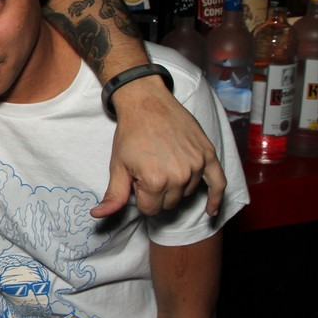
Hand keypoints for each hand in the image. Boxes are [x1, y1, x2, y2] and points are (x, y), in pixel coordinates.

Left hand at [92, 78, 225, 216]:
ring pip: (187, 194)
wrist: (146, 102)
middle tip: (149, 172)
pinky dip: (216, 199)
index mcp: (155, 181)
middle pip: (169, 204)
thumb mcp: (117, 166)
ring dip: (176, 188)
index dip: (141, 198)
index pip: (150, 209)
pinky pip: (219, 183)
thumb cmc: (130, 133)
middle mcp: (179, 175)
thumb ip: (114, 195)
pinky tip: (211, 210)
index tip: (137, 182)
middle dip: (157, 195)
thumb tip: (99, 215)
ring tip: (164, 166)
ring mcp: (196, 165)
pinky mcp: (208, 155)